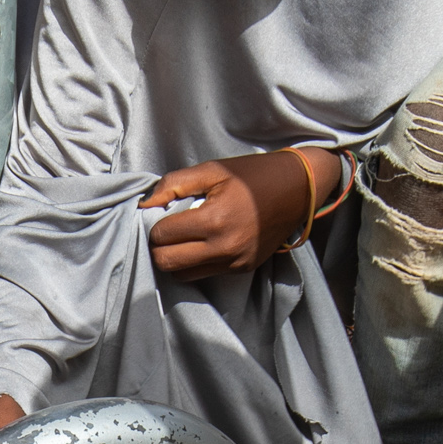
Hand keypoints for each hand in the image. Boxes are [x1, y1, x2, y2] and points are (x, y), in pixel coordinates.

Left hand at [144, 149, 323, 276]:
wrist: (297, 189)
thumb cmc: (252, 175)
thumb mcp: (212, 169)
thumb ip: (174, 184)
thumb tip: (145, 204)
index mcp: (214, 220)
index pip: (163, 235)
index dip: (154, 224)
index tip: (160, 214)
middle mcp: (224, 247)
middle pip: (167, 262)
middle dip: (158, 246)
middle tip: (165, 230)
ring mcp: (235, 262)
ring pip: (182, 274)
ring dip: (174, 258)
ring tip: (181, 239)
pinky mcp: (242, 269)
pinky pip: (204, 274)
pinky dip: (195, 262)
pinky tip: (201, 244)